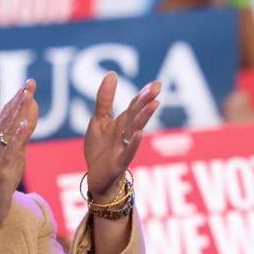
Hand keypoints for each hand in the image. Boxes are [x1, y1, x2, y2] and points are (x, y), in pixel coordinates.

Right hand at [0, 79, 38, 228]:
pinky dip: (18, 136)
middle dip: (19, 99)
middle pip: (7, 118)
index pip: (7, 115)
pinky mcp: (1, 171)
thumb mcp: (13, 154)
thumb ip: (21, 134)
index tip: (29, 83)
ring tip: (28, 95)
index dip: (18, 98)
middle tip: (30, 82)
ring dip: (18, 112)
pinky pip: (10, 151)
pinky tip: (25, 124)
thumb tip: (30, 112)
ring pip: (8, 131)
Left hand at [83, 73, 160, 200]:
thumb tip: (112, 74)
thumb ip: (105, 99)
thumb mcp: (99, 120)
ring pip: (134, 130)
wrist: (96, 178)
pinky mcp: (119, 163)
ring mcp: (124, 148)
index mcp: (122, 122)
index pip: (135, 105)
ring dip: (143, 118)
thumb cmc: (100, 149)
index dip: (144, 94)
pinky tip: (139, 134)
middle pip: (136, 115)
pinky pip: (128, 153)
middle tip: (157, 88)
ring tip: (153, 104)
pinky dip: (134, 144)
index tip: (157, 83)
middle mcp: (126, 133)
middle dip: (145, 101)